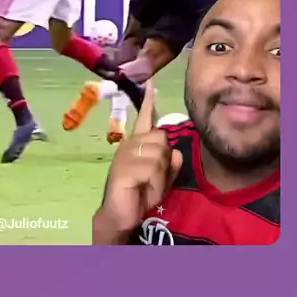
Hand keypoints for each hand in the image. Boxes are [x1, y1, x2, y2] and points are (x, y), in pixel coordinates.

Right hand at [92, 82, 182, 243]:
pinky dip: (153, 183)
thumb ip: (170, 164)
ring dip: (159, 175)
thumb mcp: (161, 178)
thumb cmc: (140, 195)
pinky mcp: (125, 168)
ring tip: (146, 185)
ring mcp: (126, 154)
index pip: (145, 117)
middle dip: (164, 160)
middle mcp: (130, 144)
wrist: (121, 216)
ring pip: (160, 154)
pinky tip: (141, 189)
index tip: (150, 80)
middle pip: (162, 138)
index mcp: (137, 143)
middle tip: (152, 178)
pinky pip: (152, 169)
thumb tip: (175, 151)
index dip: (148, 99)